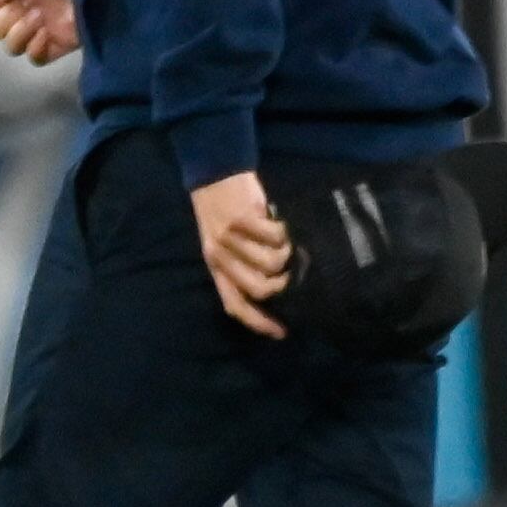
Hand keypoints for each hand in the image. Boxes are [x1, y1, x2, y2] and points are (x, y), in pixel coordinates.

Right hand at [0, 0, 77, 64]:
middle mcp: (27, 7)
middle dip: (4, 20)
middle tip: (25, 9)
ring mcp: (43, 27)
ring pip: (11, 46)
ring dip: (19, 34)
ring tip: (40, 19)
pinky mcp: (60, 43)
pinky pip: (35, 58)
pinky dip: (35, 49)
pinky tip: (47, 35)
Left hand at [190, 169, 291, 339]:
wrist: (214, 174)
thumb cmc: (224, 212)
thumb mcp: (224, 244)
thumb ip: (241, 266)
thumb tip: (275, 290)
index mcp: (214, 267)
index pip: (235, 305)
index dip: (258, 322)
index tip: (281, 332)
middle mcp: (219, 257)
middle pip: (259, 289)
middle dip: (282, 285)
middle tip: (292, 274)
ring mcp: (230, 239)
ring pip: (273, 263)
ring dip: (286, 254)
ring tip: (285, 242)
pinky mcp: (242, 219)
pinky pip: (276, 237)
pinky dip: (284, 232)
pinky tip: (279, 224)